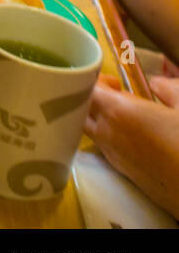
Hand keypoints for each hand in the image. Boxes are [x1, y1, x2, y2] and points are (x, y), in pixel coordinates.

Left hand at [84, 75, 178, 219]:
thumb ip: (169, 89)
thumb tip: (159, 83)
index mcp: (118, 112)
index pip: (87, 89)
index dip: (96, 81)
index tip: (115, 83)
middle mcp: (106, 132)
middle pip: (82, 109)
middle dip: (94, 98)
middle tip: (119, 97)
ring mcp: (111, 154)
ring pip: (91, 129)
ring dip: (101, 118)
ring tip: (131, 118)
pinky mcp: (120, 170)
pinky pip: (104, 146)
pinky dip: (111, 136)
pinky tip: (137, 138)